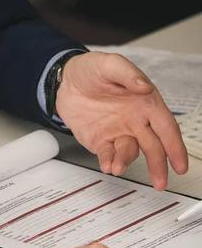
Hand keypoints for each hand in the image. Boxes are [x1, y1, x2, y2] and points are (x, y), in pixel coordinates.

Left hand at [56, 52, 187, 189]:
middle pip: (153, 147)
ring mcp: (118, 133)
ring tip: (118, 167)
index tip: (181, 165)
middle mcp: (135, 122)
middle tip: (160, 182)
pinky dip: (109, 161)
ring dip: (126, 162)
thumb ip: (128, 75)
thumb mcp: (110, 64)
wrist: (65, 79)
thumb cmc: (92, 69)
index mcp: (145, 104)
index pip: (166, 128)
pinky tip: (107, 165)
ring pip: (129, 152)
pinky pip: (108, 154)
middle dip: (158, 166)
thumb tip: (144, 87)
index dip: (175, 147)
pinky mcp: (100, 141)